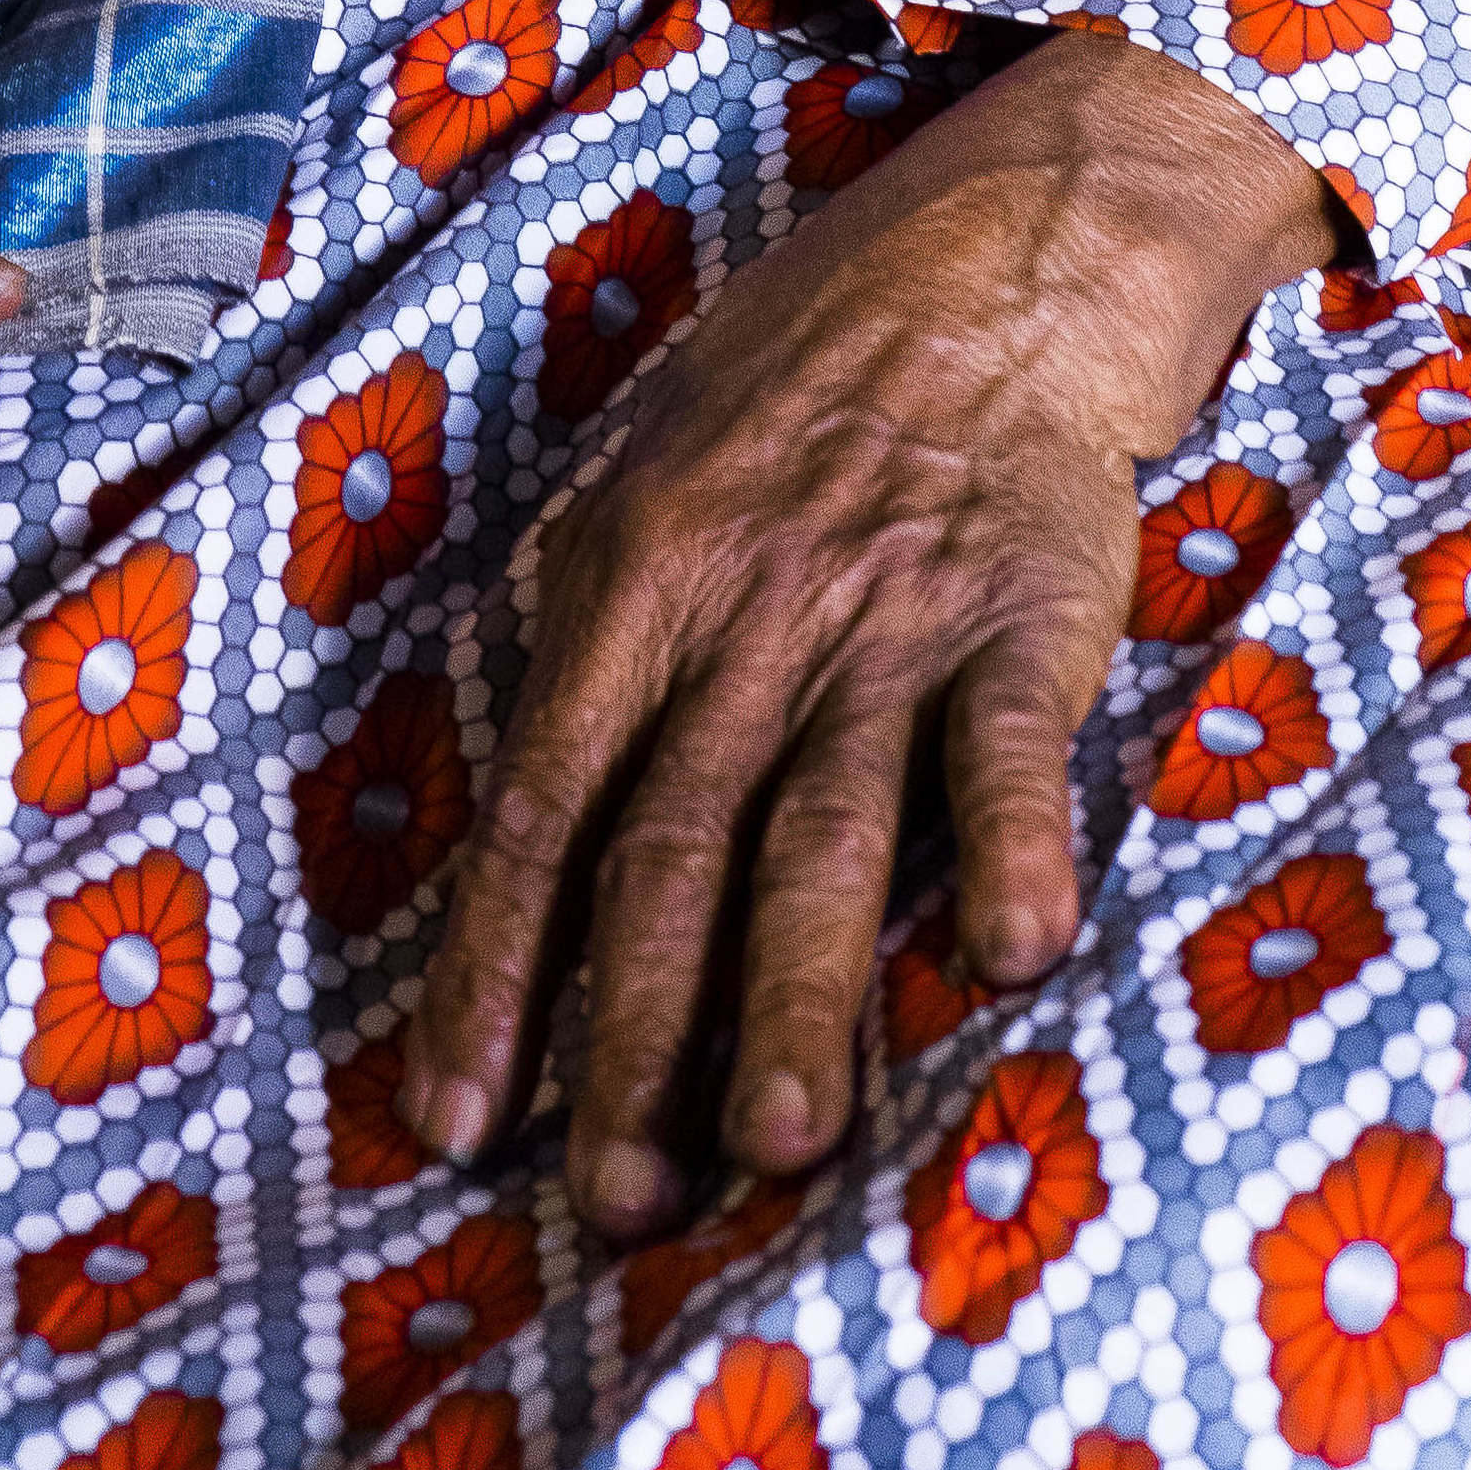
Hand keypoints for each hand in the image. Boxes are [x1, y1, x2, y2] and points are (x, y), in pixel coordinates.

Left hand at [396, 30, 1339, 1235]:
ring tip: (774, 1145)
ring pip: (827, 830)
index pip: (540, 801)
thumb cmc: (788, 396)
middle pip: (672, 846)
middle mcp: (745, 615)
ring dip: (800, 992)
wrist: (976, 274)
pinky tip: (1009, 956)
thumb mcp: (645, 486)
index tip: (448, 1110)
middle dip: (635, 1031)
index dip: (490, 964)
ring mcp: (884, 618)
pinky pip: (1009, 747)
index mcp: (630, 583)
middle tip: (610, 1195)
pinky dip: (1012, 847)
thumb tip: (531, 819)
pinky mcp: (1022, 616)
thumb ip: (599, 645)